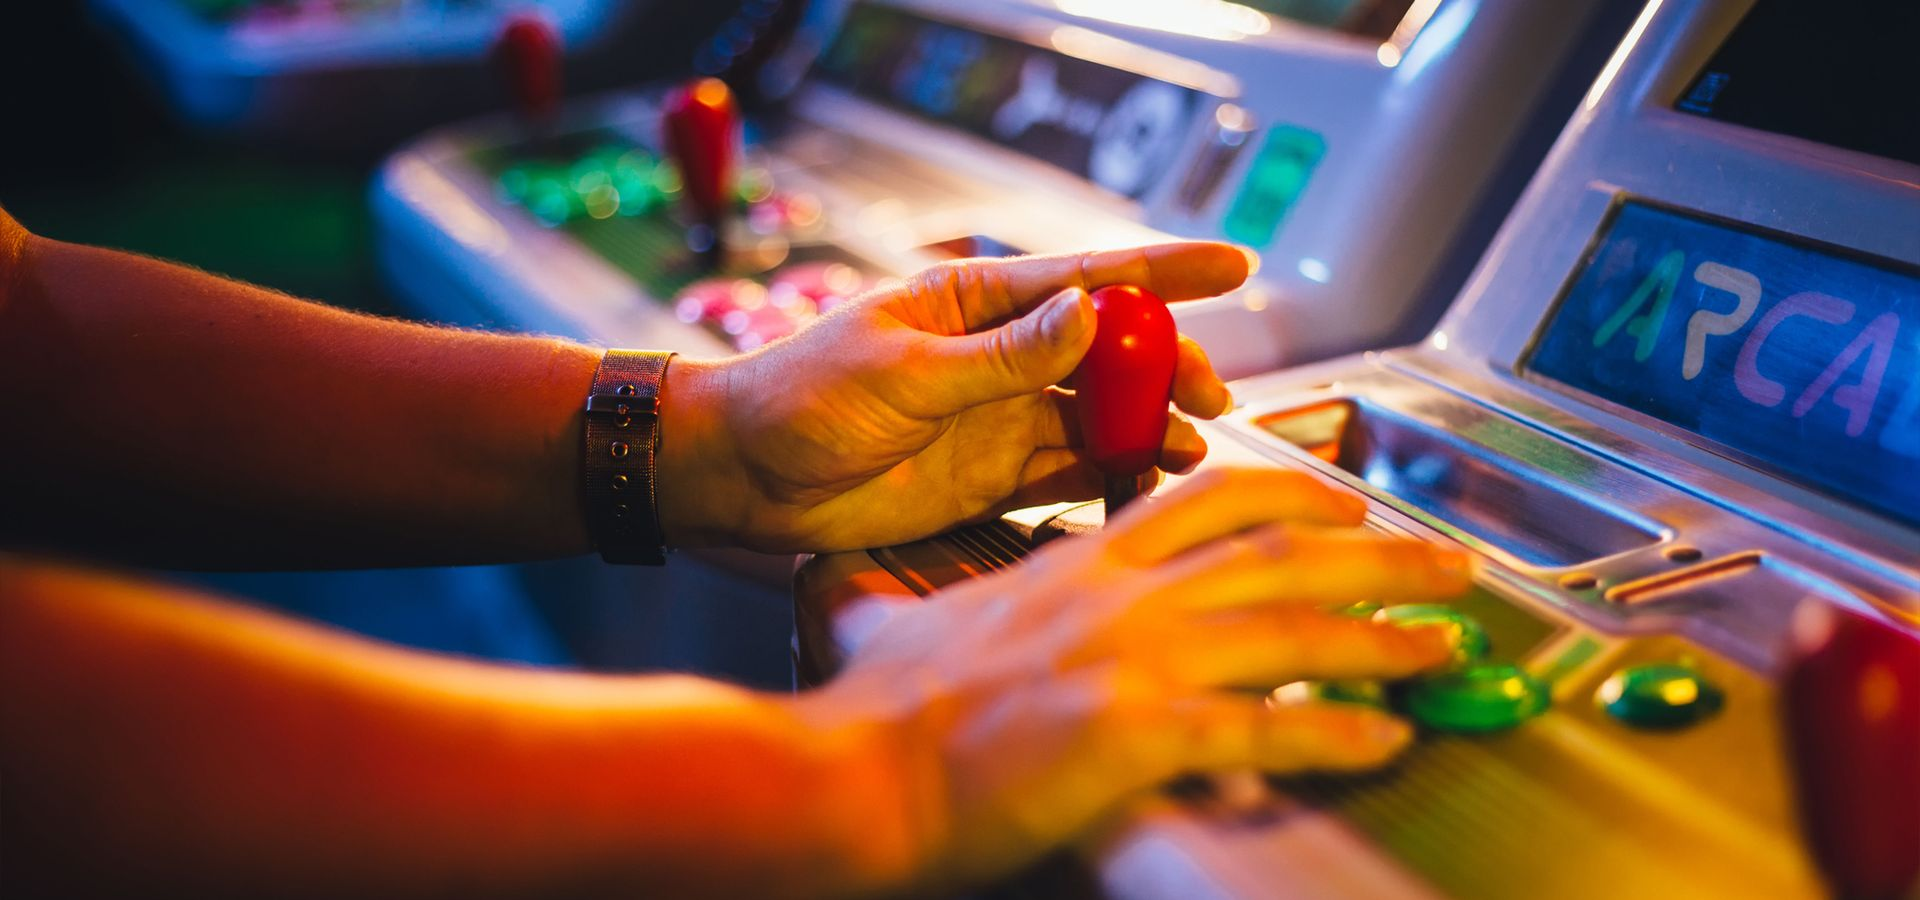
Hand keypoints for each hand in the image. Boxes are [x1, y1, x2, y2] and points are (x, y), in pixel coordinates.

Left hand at [656, 244, 1249, 552]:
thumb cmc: (801, 399)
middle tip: (1212, 394)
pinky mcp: (993, 477)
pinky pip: (1070, 471)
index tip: (1235, 265)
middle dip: (1167, 366)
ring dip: (1148, 427)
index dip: (1164, 273)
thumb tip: (1089, 316)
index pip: (1085, 278)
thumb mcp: (901, 371)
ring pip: (1099, 416)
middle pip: (1109, 353)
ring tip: (1191, 447)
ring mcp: (1000, 417)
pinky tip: (1148, 481)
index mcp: (975, 304)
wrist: (744, 478)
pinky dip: (1113, 476)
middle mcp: (1000, 357)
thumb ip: (1000, 357)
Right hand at [793, 468, 1474, 893]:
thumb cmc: (878, 711)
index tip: (1344, 500)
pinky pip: (1264, 726)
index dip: (1292, 491)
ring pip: (1291, 624)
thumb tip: (848, 584)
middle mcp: (1121, 596)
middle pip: (1279, 549)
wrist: (856, 774)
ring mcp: (1133, 660)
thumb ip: (905, 599)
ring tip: (1444, 645)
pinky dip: (1334, 732)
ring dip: (1383, 634)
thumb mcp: (893, 620)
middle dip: (1379, 551)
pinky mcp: (1138, 734)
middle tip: (1448, 565)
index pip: (1206, 498)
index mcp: (1080, 565)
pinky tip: (1382, 740)